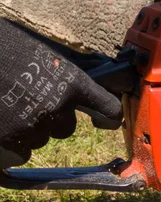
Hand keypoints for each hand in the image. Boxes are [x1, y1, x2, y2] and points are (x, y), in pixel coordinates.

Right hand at [0, 19, 122, 166]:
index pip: (108, 109)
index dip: (108, 118)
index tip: (105, 122)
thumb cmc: (4, 46)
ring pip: (39, 142)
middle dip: (51, 120)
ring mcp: (31, 127)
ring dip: (27, 131)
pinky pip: (18, 155)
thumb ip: (63, 79)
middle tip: (27, 102)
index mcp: (72, 82)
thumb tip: (78, 98)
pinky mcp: (7, 143)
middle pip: (65, 129)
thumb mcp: (43, 55)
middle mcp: (57, 107)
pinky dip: (9, 145)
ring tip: (6, 107)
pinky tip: (1, 126)